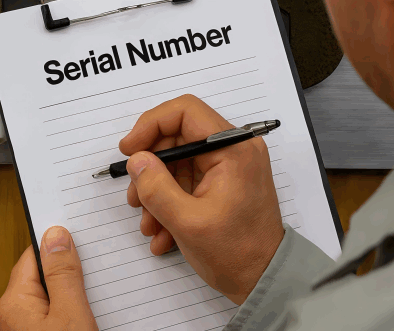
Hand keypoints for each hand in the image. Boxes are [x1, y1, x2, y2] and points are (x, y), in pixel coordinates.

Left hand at [0, 226, 97, 330]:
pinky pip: (52, 316)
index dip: (60, 246)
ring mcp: (22, 328)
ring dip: (71, 297)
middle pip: (42, 277)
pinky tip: (86, 318)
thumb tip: (55, 236)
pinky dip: (69, 313)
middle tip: (94, 276)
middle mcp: (12, 315)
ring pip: (50, 298)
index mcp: (14, 303)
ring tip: (95, 301)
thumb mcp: (71, 314)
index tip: (82, 241)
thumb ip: (63, 275)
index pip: (35, 256)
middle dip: (68, 274)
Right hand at [120, 94, 284, 304]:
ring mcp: (229, 167)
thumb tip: (136, 161)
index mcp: (233, 149)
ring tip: (148, 223)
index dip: (150, 125)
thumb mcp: (187, 222)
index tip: (129, 150)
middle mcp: (234, 150)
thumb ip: (156, 188)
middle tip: (135, 195)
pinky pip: (187, 180)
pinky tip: (162, 232)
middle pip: (177, 137)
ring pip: (178, 162)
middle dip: (150, 167)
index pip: (185, 112)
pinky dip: (169, 202)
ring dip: (156, 191)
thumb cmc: (237, 254)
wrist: (264, 281)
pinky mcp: (223, 183)